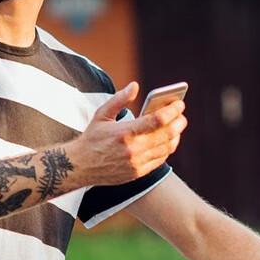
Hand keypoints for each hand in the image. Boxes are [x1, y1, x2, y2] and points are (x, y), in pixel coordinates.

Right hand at [67, 82, 187, 186]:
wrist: (79, 166)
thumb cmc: (91, 138)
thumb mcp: (101, 115)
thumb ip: (119, 99)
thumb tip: (135, 86)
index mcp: (123, 132)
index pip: (157, 120)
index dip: (172, 111)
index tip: (179, 104)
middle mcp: (132, 149)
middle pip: (166, 134)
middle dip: (178, 122)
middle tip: (181, 115)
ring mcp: (136, 163)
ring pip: (166, 148)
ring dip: (175, 135)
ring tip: (176, 126)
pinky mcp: (137, 173)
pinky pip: (160, 159)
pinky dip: (167, 148)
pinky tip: (167, 140)